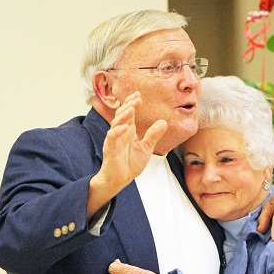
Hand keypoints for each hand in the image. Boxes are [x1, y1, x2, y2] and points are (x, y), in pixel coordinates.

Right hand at [87, 91, 167, 217]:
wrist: (120, 179)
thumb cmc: (129, 163)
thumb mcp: (146, 148)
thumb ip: (153, 135)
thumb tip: (164, 122)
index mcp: (128, 131)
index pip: (129, 113)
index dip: (132, 103)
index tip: (139, 95)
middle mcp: (120, 133)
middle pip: (122, 115)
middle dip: (129, 105)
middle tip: (137, 98)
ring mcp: (114, 140)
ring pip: (116, 124)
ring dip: (123, 115)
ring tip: (131, 108)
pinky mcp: (110, 149)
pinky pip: (112, 138)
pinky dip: (117, 132)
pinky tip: (124, 127)